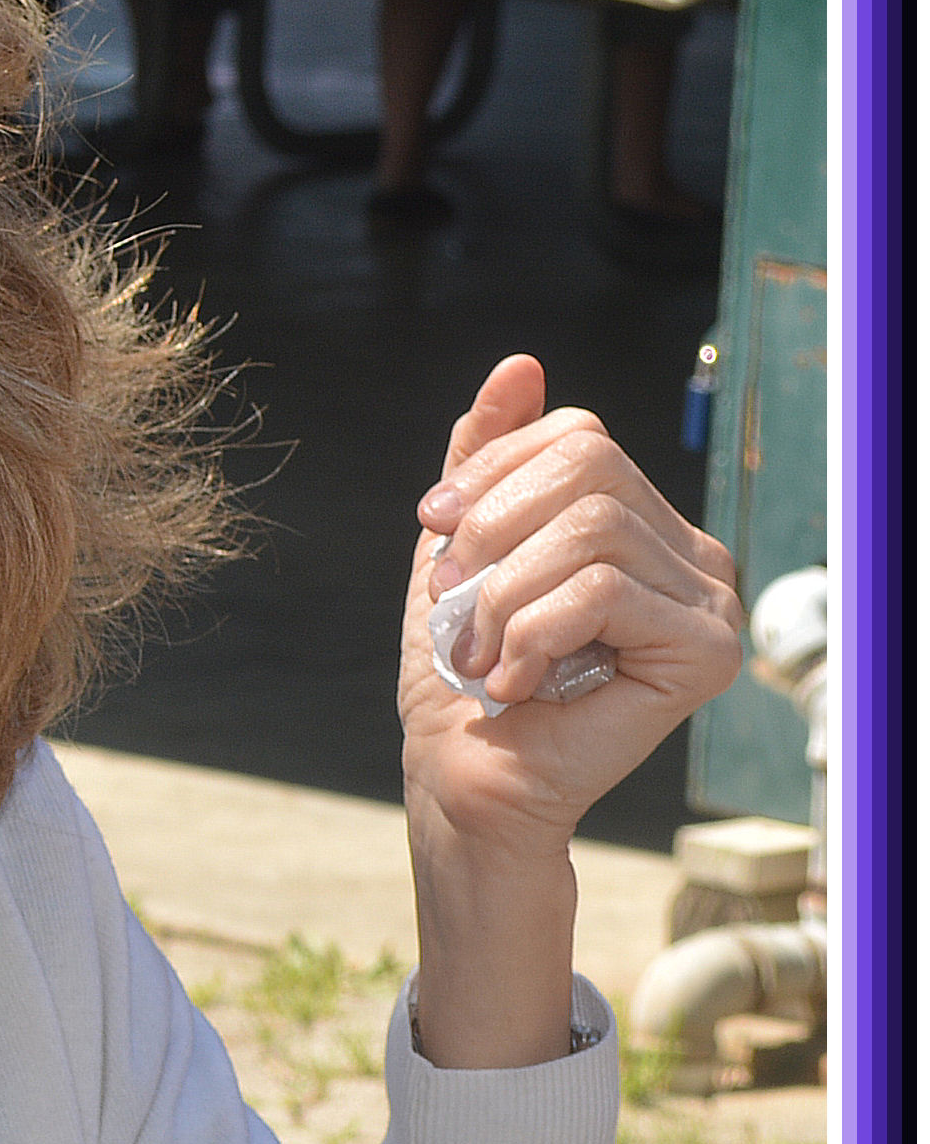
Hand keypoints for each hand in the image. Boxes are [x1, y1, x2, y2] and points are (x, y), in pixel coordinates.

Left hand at [396, 355, 746, 854]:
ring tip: (479, 654)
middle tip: (451, 605)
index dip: (492, 471)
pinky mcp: (707, 649)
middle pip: (588, 469)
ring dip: (501, 597)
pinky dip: (529, 635)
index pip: (578, 434)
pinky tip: (513, 683)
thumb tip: (520, 364)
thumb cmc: (461, 678)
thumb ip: (489, 460)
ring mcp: (709, 599)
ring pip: (590, 531)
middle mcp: (690, 552)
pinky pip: (601, 592)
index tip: (433, 527)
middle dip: (491, 533)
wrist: (464, 779)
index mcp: (640, 522)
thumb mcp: (457, 550)